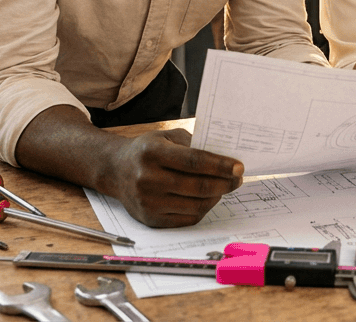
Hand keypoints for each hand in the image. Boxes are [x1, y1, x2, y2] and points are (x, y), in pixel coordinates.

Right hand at [105, 128, 243, 227]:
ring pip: (196, 205)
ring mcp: (148, 201)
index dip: (220, 165)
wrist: (116, 170)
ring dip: (216, 197)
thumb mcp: (166, 137)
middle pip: (198, 186)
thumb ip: (193, 144)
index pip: (194, 161)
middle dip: (225, 183)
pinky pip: (188, 218)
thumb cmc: (147, 151)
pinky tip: (208, 198)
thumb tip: (225, 159)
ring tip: (224, 187)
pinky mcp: (151, 219)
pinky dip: (203, 208)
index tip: (239, 167)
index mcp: (152, 153)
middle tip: (238, 179)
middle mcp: (147, 178)